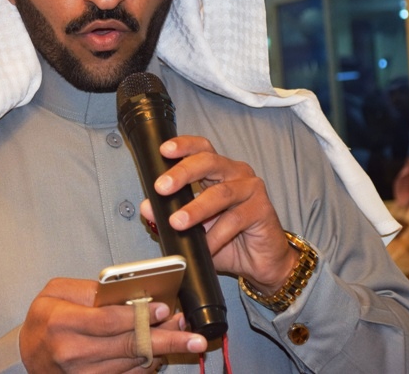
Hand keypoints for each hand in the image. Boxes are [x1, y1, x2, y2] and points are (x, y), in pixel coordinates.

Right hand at [19, 277, 206, 372]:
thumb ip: (89, 289)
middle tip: (193, 336)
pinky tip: (161, 356)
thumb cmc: (44, 318)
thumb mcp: (57, 291)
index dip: (140, 315)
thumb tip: (126, 293)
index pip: (109, 320)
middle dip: (166, 339)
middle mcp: (72, 351)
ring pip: (132, 364)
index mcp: (62, 322)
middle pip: (128, 345)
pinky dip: (147, 368)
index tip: (164, 308)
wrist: (26, 354)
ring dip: (162, 352)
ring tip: (184, 339)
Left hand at [140, 135, 297, 295]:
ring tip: (177, 222)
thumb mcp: (194, 228)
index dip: (183, 146)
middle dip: (182, 173)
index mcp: (218, 170)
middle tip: (162, 188)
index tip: (163, 150)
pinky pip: (235, 219)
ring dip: (196, 208)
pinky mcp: (262, 209)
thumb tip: (147, 208)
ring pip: (220, 193)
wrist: (260, 262)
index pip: (201, 149)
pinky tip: (206, 246)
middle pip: (209, 162)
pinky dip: (216, 235)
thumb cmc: (228, 238)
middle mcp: (236, 173)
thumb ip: (171, 215)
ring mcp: (251, 189)